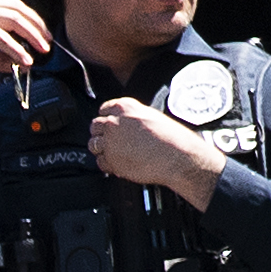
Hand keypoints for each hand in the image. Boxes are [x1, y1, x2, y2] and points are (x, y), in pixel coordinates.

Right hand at [0, 0, 54, 93]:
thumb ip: (2, 55)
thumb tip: (23, 63)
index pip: (12, 6)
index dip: (31, 20)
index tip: (43, 36)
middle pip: (17, 9)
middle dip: (36, 26)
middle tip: (47, 43)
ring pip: (14, 19)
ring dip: (31, 35)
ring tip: (41, 50)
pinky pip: (2, 36)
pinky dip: (16, 48)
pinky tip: (25, 59)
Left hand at [87, 98, 226, 206]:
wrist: (176, 156)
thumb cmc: (170, 137)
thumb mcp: (150, 115)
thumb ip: (132, 117)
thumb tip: (124, 124)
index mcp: (124, 107)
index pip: (103, 110)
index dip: (107, 119)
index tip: (109, 125)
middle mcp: (114, 122)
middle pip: (95, 126)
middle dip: (101, 134)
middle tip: (111, 141)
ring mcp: (110, 142)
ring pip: (93, 144)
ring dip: (102, 149)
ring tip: (116, 153)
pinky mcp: (111, 160)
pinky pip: (100, 162)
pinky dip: (107, 164)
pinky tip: (119, 163)